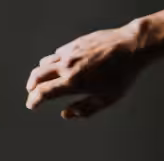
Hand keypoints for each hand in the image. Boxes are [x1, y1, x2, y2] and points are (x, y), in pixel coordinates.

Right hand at [24, 26, 145, 119]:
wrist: (131, 47)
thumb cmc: (122, 75)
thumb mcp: (107, 99)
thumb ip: (85, 109)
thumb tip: (66, 114)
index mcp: (73, 82)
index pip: (44, 92)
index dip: (34, 101)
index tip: (31, 106)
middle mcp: (67, 66)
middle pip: (38, 76)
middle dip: (32, 87)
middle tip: (32, 94)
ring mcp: (69, 52)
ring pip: (45, 63)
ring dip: (40, 74)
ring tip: (43, 81)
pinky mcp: (75, 43)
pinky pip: (58, 54)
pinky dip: (53, 62)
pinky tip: (60, 66)